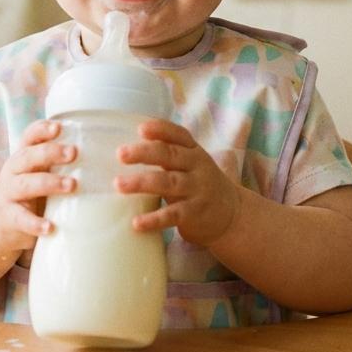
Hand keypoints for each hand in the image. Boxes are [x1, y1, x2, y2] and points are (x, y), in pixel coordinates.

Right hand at [0, 120, 75, 251]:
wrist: (0, 221)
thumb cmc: (31, 191)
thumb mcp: (40, 172)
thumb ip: (61, 163)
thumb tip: (107, 154)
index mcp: (24, 156)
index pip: (29, 136)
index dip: (42, 130)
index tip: (59, 127)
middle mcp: (14, 171)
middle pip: (28, 156)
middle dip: (50, 153)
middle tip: (74, 152)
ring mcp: (9, 194)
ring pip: (26, 185)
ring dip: (49, 183)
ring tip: (72, 185)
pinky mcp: (9, 218)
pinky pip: (21, 219)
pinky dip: (35, 223)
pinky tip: (50, 227)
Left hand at [114, 120, 239, 245]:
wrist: (232, 214)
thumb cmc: (199, 184)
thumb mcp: (190, 164)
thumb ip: (167, 154)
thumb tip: (125, 150)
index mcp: (194, 151)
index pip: (179, 135)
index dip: (161, 129)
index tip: (141, 129)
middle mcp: (197, 167)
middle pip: (170, 155)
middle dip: (144, 153)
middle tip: (120, 154)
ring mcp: (197, 190)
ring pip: (169, 183)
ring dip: (142, 182)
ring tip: (119, 184)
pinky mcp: (195, 213)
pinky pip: (173, 215)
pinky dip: (154, 219)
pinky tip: (136, 222)